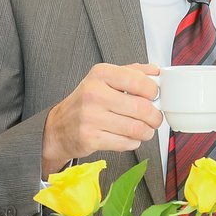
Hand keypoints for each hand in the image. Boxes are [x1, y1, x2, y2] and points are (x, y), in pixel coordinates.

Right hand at [41, 63, 161, 177]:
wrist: (59, 127)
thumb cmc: (86, 102)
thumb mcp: (105, 79)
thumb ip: (132, 72)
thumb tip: (156, 72)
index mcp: (101, 74)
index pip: (140, 81)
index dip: (154, 92)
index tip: (154, 97)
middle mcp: (94, 94)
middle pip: (142, 108)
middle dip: (155, 117)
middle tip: (154, 118)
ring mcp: (91, 117)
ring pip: (136, 128)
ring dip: (146, 132)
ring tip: (144, 130)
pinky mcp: (91, 138)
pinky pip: (125, 143)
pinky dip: (133, 142)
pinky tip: (128, 137)